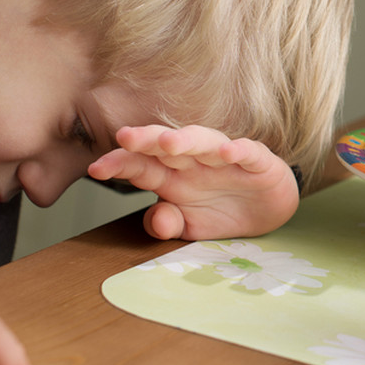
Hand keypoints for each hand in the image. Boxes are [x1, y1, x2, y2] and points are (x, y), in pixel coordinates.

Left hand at [87, 125, 299, 240]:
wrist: (268, 209)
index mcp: (171, 176)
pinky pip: (247, 152)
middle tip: (125, 137)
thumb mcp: (189, 227)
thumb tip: (155, 220)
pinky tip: (228, 152)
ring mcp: (224, 158)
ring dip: (187, 140)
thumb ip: (167, 224)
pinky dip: (238, 150)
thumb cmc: (222, 211)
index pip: (140, 165)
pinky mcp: (257, 160)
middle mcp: (194, 161)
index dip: (119, 164)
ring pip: (203, 141)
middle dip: (146, 140)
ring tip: (169, 143)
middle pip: (166, 145)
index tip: (96, 169)